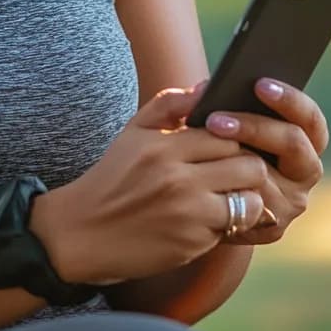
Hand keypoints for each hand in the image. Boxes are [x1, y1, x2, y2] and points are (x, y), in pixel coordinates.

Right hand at [30, 85, 269, 286]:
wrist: (80, 233)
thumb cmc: (112, 177)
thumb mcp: (133, 132)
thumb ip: (170, 104)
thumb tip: (206, 86)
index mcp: (163, 146)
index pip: (228, 133)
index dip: (235, 139)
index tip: (229, 147)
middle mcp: (177, 178)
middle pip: (247, 164)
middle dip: (247, 168)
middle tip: (235, 173)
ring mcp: (187, 214)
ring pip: (250, 200)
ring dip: (247, 200)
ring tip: (231, 197)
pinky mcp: (191, 244)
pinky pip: (233, 229)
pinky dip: (230, 225)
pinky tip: (212, 220)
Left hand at [203, 79, 327, 243]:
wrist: (196, 205)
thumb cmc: (207, 152)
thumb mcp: (209, 122)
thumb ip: (208, 102)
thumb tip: (203, 87)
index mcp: (302, 139)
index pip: (309, 118)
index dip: (289, 100)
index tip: (259, 84)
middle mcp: (304, 169)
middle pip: (294, 142)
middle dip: (255, 126)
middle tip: (215, 118)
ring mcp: (292, 200)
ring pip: (270, 173)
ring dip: (237, 156)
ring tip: (205, 140)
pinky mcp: (272, 225)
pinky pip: (255, 203)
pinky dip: (230, 185)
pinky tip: (205, 173)